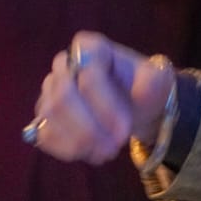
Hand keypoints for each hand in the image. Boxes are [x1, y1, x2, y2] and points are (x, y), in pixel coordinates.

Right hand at [29, 31, 174, 163]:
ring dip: (78, 141)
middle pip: (62, 97)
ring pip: (50, 117)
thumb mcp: (157, 79)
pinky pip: (43, 134)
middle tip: (112, 148)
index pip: (88, 76)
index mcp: (89, 47)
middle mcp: (64, 64)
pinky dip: (65, 149)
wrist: (132, 105)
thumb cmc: (142, 87)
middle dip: (87, 129)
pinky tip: (89, 153)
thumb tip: (142, 91)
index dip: (105, 106)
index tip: (124, 130)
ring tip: (105, 153)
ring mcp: (50, 89)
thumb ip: (154, 80)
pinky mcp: (44, 115)